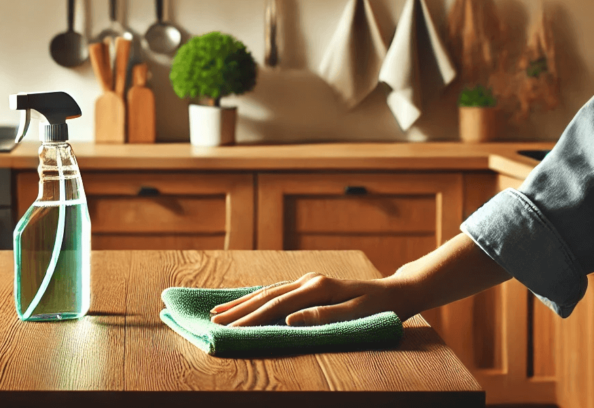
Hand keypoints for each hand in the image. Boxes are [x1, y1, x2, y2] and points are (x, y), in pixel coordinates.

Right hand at [209, 272, 417, 326]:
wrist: (395, 292)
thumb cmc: (378, 308)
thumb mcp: (356, 314)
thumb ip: (323, 316)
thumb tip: (289, 318)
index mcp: (318, 288)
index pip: (277, 305)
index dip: (252, 317)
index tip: (230, 328)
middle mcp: (309, 280)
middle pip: (268, 295)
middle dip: (239, 309)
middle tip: (213, 321)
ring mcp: (309, 280)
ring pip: (270, 290)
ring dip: (244, 301)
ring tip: (220, 311)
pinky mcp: (311, 284)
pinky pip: (278, 290)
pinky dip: (259, 296)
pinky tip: (248, 301)